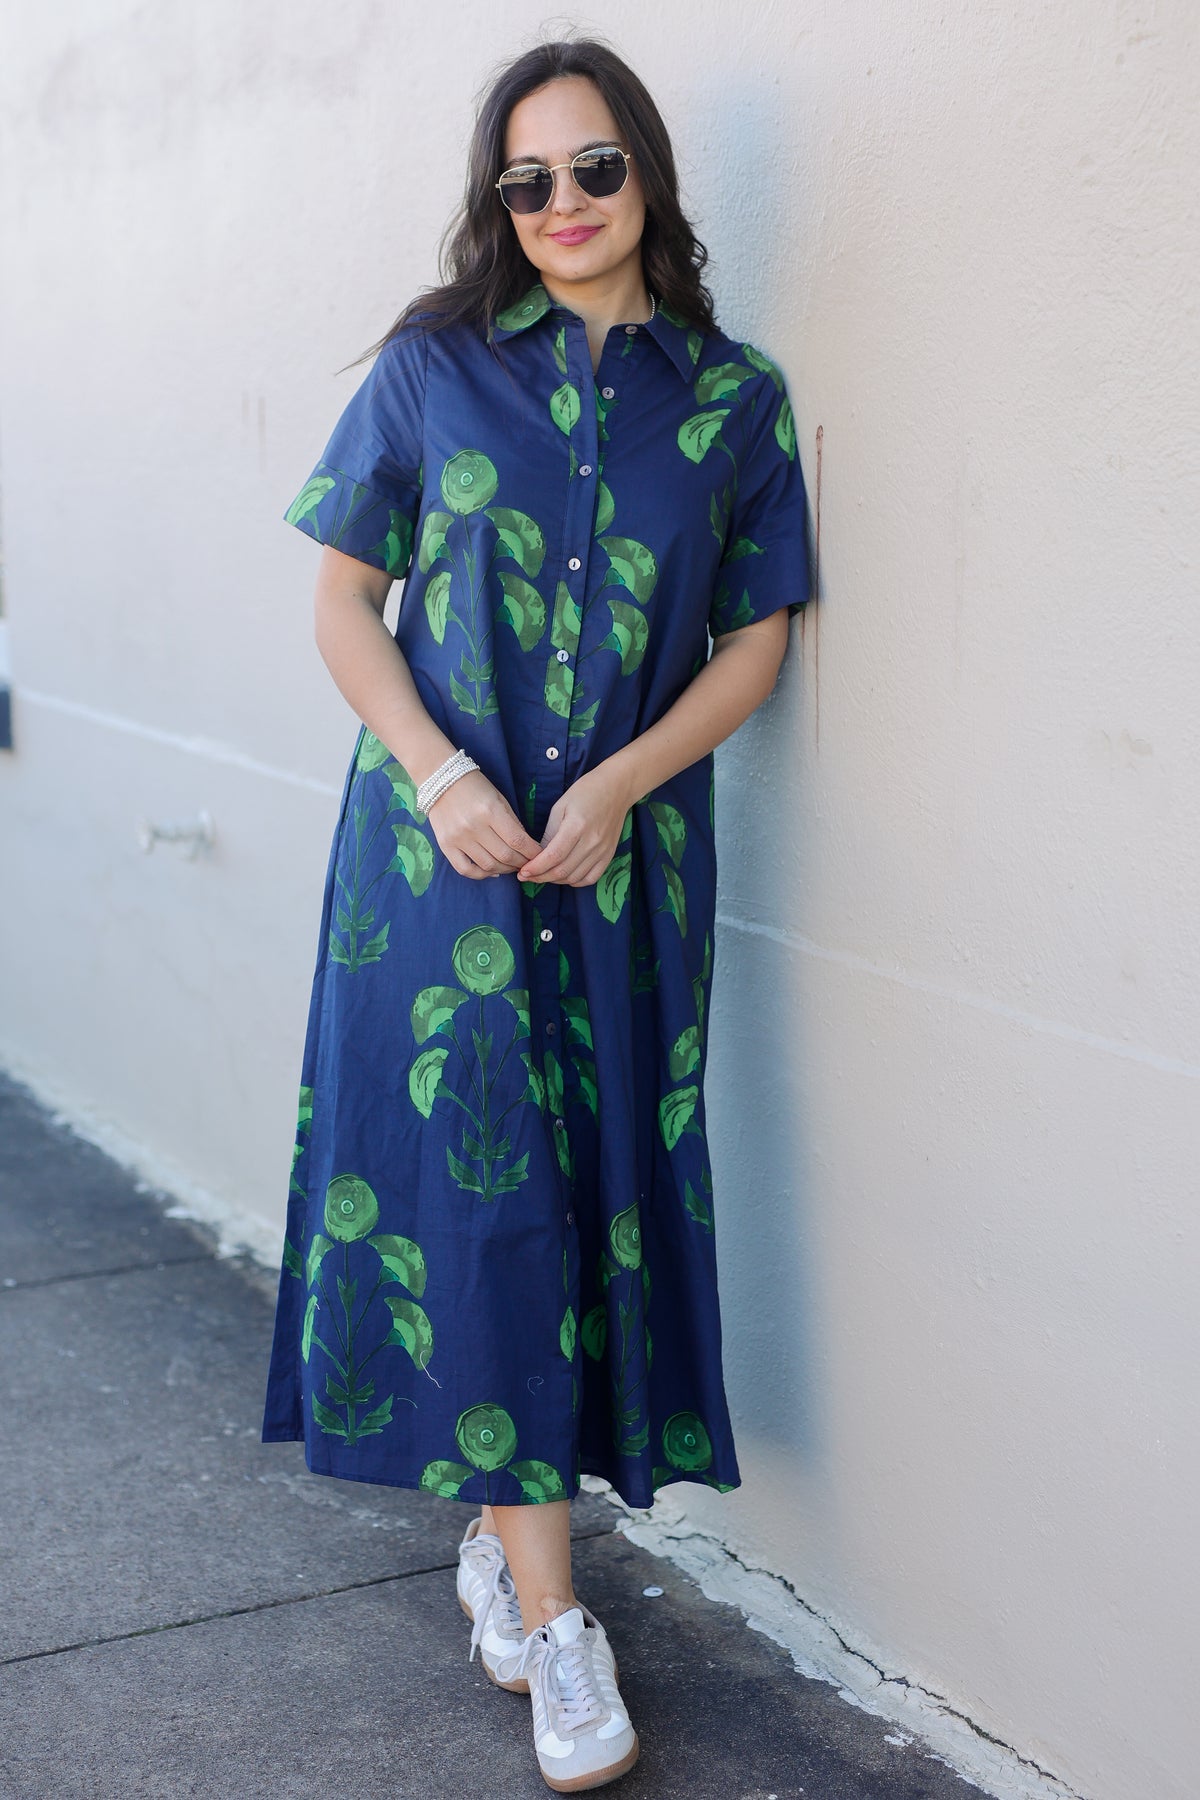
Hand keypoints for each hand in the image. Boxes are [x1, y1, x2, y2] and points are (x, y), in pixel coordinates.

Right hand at [426, 770, 541, 878]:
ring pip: (488, 865)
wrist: (440, 780)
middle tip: (528, 863)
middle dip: (521, 863)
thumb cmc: (475, 787)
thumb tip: (526, 846)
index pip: (517, 840)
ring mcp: (458, 838)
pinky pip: (465, 869)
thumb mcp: (499, 798)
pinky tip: (492, 872)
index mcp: (490, 811)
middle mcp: (473, 826)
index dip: (532, 852)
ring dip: (505, 870)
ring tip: (512, 866)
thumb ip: (512, 822)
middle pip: (505, 856)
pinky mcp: (445, 845)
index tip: (539, 856)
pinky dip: (481, 875)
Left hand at [517, 762, 634, 886]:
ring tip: (542, 875)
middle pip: (563, 870)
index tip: (523, 872)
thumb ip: (549, 833)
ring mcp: (602, 850)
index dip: (536, 868)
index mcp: (577, 826)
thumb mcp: (560, 807)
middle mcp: (592, 842)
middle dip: (541, 877)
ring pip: (575, 877)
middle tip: (526, 876)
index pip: (553, 856)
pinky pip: (591, 878)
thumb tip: (538, 856)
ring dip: (555, 880)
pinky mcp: (609, 854)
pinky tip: (564, 876)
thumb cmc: (585, 792)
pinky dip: (575, 882)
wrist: (616, 788)